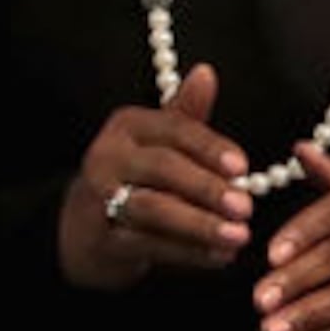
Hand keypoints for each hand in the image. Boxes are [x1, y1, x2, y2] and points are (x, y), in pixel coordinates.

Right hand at [57, 65, 250, 291]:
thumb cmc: (135, 176)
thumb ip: (186, 113)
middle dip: (207, 188)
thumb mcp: (158, 141)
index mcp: (127, 126)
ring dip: (199, 224)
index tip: (243, 166)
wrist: (83, 225)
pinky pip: (149, 244)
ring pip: (153, 209)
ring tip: (238, 236)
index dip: (210, 148)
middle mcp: (107, 156)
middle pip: (162, 168)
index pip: (174, 130)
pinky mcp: (102, 238)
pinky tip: (219, 257)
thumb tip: (207, 73)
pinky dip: (187, 253)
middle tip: (246, 206)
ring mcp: (100, 198)